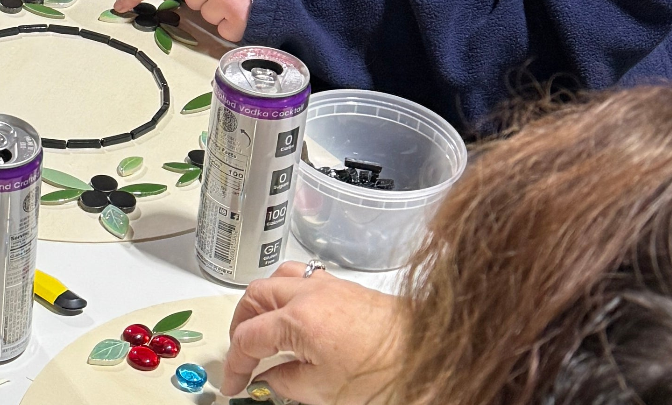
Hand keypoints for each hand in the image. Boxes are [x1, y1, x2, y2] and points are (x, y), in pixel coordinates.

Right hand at [221, 264, 401, 403]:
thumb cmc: (387, 373)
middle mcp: (309, 293)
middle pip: (255, 297)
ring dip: (262, 303)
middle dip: (242, 325)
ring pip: (277, 280)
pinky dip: (287, 296)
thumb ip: (287, 382)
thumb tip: (269, 377)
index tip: (235, 383)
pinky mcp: (346, 288)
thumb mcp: (326, 392)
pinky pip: (302, 279)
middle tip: (243, 354)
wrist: (436, 356)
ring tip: (262, 328)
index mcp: (298, 320)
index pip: (248, 338)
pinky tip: (295, 318)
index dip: (236, 364)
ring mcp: (328, 285)